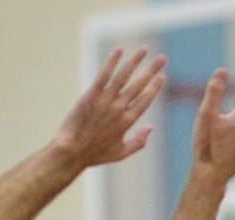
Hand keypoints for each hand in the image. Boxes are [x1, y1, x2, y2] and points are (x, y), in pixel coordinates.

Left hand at [54, 48, 167, 167]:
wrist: (72, 151)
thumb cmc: (95, 154)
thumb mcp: (121, 153)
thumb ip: (139, 142)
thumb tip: (151, 127)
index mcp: (128, 122)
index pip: (146, 100)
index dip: (155, 87)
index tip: (162, 76)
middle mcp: (119, 109)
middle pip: (139, 85)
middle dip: (152, 70)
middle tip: (163, 58)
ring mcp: (106, 100)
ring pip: (124, 76)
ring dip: (135, 61)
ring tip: (145, 49)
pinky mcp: (91, 95)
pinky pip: (104, 75)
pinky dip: (112, 62)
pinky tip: (119, 51)